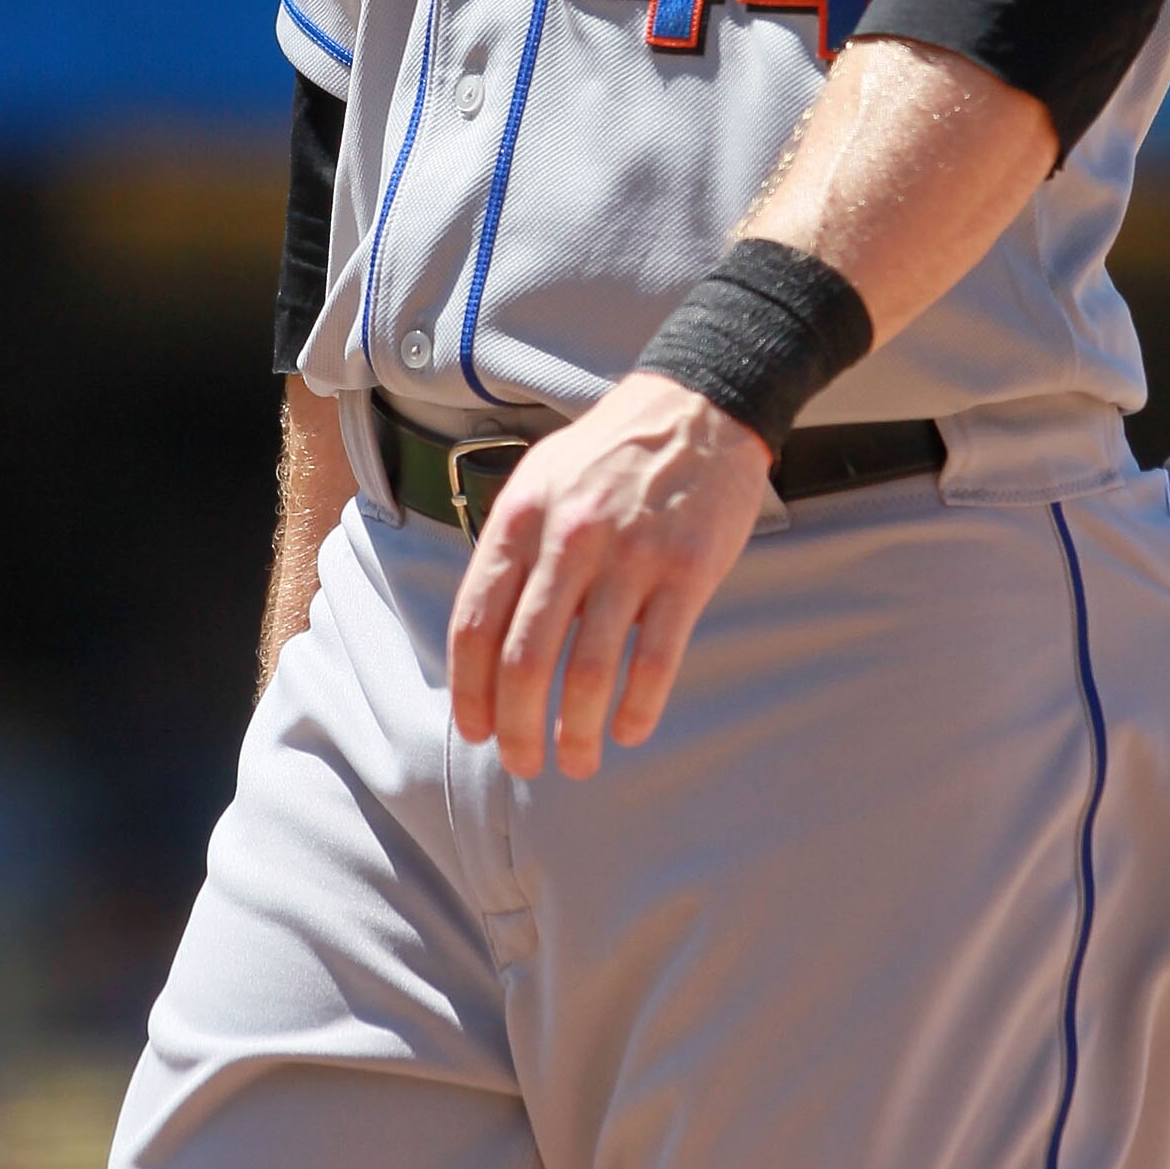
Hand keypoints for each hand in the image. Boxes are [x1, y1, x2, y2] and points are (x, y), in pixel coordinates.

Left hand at [447, 371, 771, 779]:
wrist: (699, 406)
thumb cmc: (610, 453)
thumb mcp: (541, 480)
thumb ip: (512, 551)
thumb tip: (486, 643)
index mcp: (522, 517)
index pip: (476, 623)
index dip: (470, 691)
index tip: (476, 729)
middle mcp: (569, 537)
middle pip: (525, 660)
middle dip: (518, 727)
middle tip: (523, 762)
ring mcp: (631, 554)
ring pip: (590, 672)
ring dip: (578, 732)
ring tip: (577, 760)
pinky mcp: (687, 570)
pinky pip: (656, 660)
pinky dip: (638, 709)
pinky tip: (630, 730)